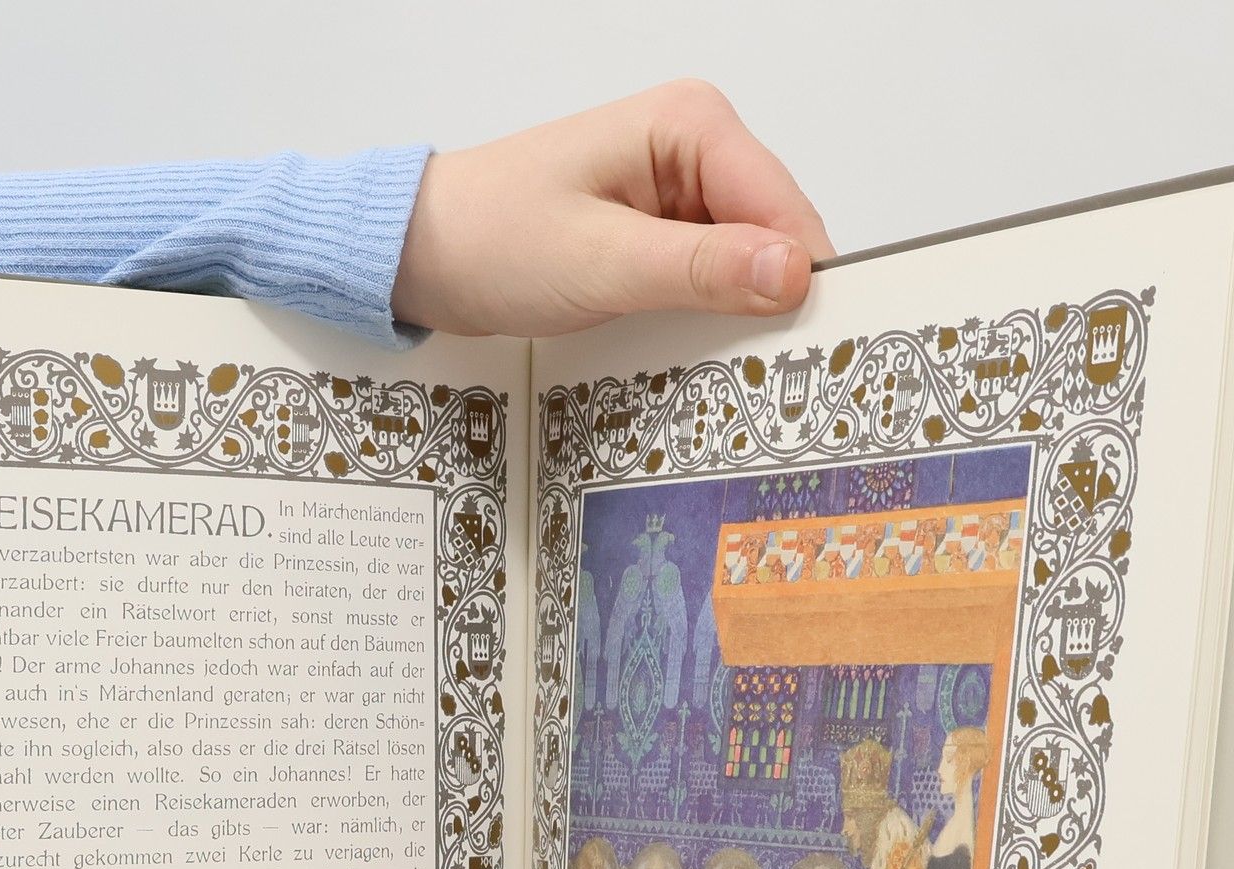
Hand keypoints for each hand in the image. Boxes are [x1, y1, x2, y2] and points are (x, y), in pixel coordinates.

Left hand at [393, 81, 832, 335]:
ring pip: (745, 269)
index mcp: (691, 126)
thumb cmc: (491, 238)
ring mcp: (678, 196)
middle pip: (774, 239)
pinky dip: (702, 322)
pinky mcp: (659, 238)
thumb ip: (699, 270)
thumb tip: (790, 272)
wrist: (424, 253)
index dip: (802, 281)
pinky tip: (686, 355)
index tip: (809, 350)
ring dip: (734, 320)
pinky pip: (706, 284)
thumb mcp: (600, 261)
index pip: (785, 208)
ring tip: (718, 371)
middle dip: (769, 304)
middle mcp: (694, 150)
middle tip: (762, 378)